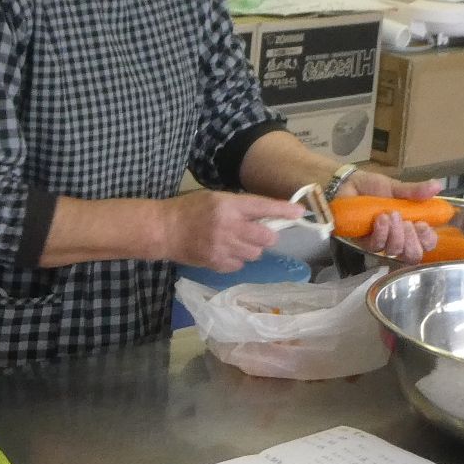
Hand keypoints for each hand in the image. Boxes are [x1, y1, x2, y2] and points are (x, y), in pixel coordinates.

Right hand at [163, 190, 300, 272]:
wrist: (163, 229)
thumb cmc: (189, 209)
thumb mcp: (215, 198)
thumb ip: (240, 206)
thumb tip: (267, 215)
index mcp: (228, 205)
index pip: (263, 207)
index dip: (284, 211)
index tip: (300, 213)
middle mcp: (228, 226)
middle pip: (266, 237)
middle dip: (266, 235)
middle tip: (256, 232)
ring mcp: (223, 247)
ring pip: (255, 254)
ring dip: (251, 249)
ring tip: (235, 242)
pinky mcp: (217, 263)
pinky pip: (240, 265)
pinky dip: (237, 260)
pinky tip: (224, 251)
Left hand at [345, 170, 441, 261]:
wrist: (348, 184)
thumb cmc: (373, 187)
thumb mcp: (397, 187)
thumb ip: (417, 191)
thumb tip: (439, 185)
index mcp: (411, 226)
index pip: (427, 243)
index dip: (428, 239)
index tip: (423, 225)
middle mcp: (399, 238)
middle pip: (413, 255)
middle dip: (413, 241)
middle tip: (409, 223)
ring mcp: (382, 242)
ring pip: (395, 251)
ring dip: (396, 234)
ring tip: (391, 214)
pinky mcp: (365, 243)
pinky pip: (377, 246)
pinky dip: (381, 232)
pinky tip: (380, 219)